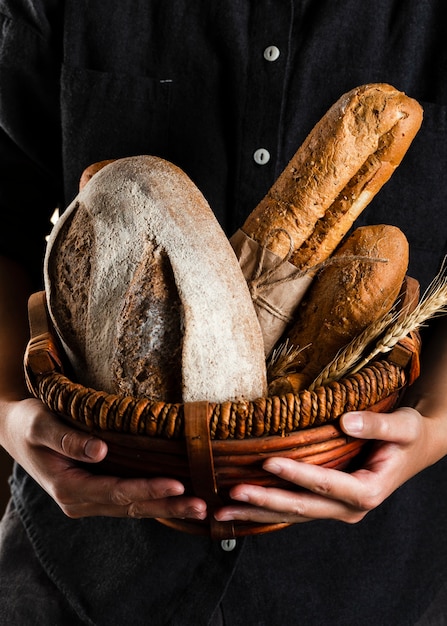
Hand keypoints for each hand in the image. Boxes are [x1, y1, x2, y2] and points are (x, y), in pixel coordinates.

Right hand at [1, 397, 206, 519]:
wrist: (15, 429)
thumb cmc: (28, 422)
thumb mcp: (40, 425)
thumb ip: (67, 438)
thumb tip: (100, 451)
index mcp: (69, 488)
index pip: (116, 492)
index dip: (147, 489)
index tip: (177, 484)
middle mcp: (81, 500)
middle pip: (131, 506)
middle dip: (168, 506)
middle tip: (202, 505)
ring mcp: (91, 497)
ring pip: (134, 506)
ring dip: (167, 507)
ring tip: (200, 506)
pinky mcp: (99, 489)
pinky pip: (130, 498)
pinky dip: (155, 500)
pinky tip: (178, 498)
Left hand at [214, 406, 446, 524]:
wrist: (415, 448)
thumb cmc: (409, 435)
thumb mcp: (403, 426)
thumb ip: (377, 425)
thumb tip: (346, 421)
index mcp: (368, 491)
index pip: (326, 484)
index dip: (297, 474)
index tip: (269, 461)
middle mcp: (349, 507)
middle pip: (301, 508)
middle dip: (264, 501)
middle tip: (232, 494)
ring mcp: (336, 509)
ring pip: (291, 514)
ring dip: (256, 511)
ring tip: (222, 510)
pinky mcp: (325, 503)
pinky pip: (292, 510)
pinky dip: (265, 509)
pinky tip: (240, 507)